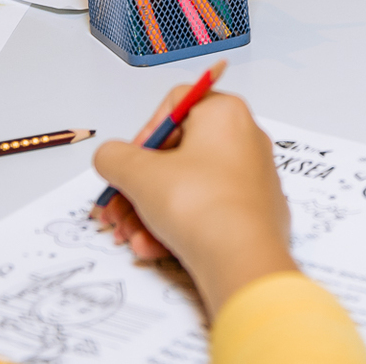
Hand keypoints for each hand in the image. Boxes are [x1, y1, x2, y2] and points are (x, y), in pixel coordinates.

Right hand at [91, 83, 296, 313]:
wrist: (243, 259)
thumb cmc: (198, 203)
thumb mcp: (139, 174)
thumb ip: (114, 157)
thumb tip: (111, 157)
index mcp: (225, 113)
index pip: (175, 106)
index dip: (144, 134)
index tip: (128, 163)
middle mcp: (245, 138)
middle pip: (176, 155)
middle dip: (139, 186)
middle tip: (116, 210)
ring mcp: (252, 178)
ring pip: (187, 188)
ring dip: (150, 212)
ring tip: (129, 236)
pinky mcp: (254, 213)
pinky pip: (207, 211)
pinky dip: (177, 226)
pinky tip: (151, 248)